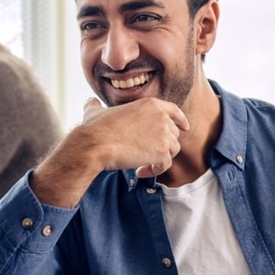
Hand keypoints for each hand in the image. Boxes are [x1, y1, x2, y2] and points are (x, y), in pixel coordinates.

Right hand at [30, 99, 188, 207]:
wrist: (95, 144)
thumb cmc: (94, 129)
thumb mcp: (95, 111)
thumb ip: (96, 105)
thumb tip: (90, 102)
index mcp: (150, 104)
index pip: (174, 111)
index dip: (181, 120)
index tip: (185, 128)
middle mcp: (161, 117)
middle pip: (173, 134)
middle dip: (163, 145)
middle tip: (147, 154)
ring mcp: (163, 135)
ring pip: (172, 150)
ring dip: (160, 159)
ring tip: (142, 165)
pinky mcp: (162, 152)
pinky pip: (165, 165)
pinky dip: (155, 171)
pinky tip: (140, 172)